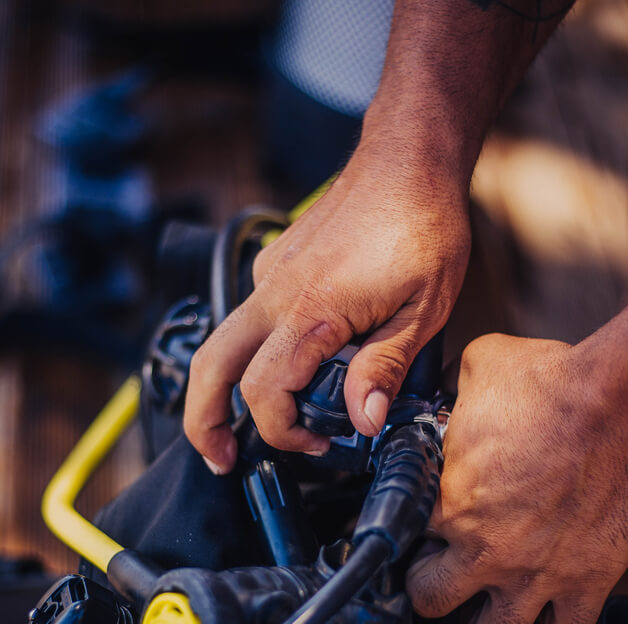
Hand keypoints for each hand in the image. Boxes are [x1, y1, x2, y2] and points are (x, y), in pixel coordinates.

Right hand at [183, 145, 470, 472]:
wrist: (407, 160)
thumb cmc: (423, 227)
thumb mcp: (424, 309)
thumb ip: (385, 368)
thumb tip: (363, 421)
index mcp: (312, 311)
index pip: (265, 391)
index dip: (282, 431)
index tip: (318, 443)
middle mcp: (275, 293)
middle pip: (210, 367)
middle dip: (203, 421)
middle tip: (218, 459)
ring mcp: (268, 276)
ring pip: (221, 342)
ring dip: (220, 389)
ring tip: (236, 427)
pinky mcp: (273, 265)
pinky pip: (251, 317)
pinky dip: (256, 351)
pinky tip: (296, 362)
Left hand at [407, 334, 627, 623]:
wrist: (624, 400)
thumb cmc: (551, 381)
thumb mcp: (478, 371)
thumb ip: (451, 396)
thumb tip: (446, 396)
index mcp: (448, 504)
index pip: (401, 543)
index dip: (411, 537)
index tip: (425, 529)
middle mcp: (485, 550)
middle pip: (431, 603)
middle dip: (434, 588)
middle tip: (449, 569)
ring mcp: (536, 574)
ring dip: (488, 621)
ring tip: (495, 597)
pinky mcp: (588, 582)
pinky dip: (559, 620)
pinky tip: (556, 595)